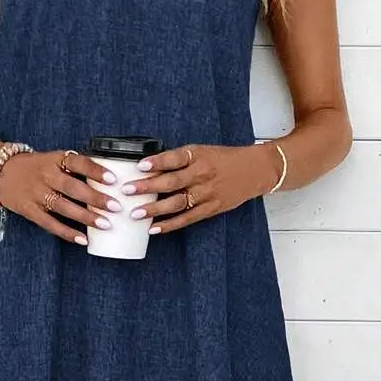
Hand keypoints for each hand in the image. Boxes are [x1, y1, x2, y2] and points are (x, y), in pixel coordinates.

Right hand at [0, 147, 122, 244]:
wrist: (0, 172)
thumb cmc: (35, 167)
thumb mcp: (53, 159)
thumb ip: (75, 168)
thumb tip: (107, 182)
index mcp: (55, 160)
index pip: (78, 162)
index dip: (95, 170)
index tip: (113, 179)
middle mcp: (46, 175)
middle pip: (73, 188)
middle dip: (95, 198)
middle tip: (116, 207)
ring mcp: (36, 194)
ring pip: (64, 207)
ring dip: (86, 217)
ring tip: (106, 224)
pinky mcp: (29, 210)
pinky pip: (50, 224)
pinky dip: (67, 232)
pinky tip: (83, 239)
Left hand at [121, 142, 282, 234]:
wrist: (253, 170)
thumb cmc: (223, 159)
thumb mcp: (201, 151)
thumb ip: (179, 159)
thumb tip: (149, 167)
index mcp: (198, 156)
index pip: (175, 158)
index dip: (157, 162)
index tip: (139, 166)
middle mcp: (202, 174)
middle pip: (171, 182)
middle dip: (147, 187)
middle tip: (127, 191)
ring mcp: (207, 193)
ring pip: (177, 203)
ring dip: (154, 210)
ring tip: (135, 213)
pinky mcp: (211, 209)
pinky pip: (187, 219)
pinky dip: (170, 225)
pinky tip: (154, 229)